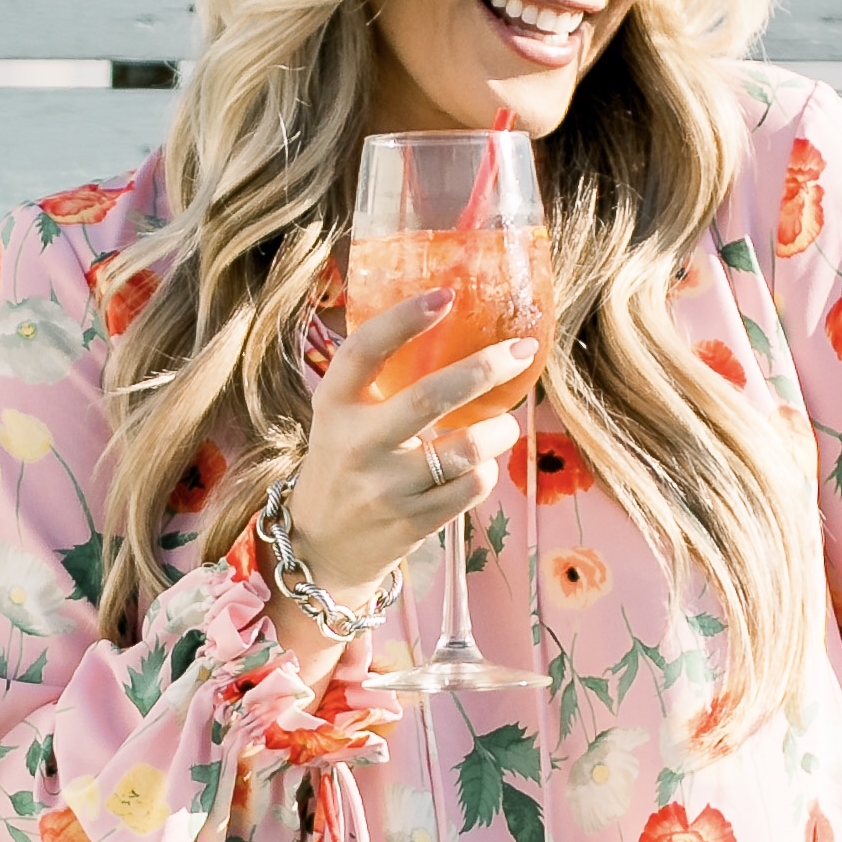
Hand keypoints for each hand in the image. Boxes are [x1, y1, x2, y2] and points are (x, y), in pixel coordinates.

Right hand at [276, 291, 535, 611]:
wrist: (321, 547)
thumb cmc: (344, 465)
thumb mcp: (341, 419)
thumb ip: (377, 381)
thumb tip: (448, 320)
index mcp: (333, 406)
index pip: (364, 350)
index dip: (404, 319)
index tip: (446, 294)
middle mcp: (355, 445)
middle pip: (428, 397)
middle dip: (484, 368)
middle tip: (521, 351)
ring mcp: (383, 488)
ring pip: (466, 448)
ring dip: (500, 430)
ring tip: (505, 425)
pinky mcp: (411, 523)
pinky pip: (472, 486)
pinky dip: (486, 470)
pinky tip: (478, 466)